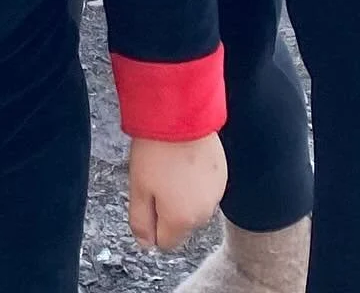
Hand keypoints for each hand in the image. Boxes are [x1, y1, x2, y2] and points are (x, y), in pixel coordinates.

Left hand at [128, 132, 227, 250]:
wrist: (181, 114)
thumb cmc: (157, 149)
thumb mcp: (137, 188)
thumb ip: (140, 222)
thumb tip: (145, 244)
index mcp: (181, 220)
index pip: (164, 243)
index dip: (151, 223)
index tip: (146, 197)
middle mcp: (203, 213)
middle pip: (179, 224)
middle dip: (167, 208)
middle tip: (156, 177)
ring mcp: (216, 194)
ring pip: (192, 206)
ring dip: (182, 194)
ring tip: (171, 165)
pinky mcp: (222, 175)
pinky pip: (204, 189)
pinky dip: (194, 180)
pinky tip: (184, 159)